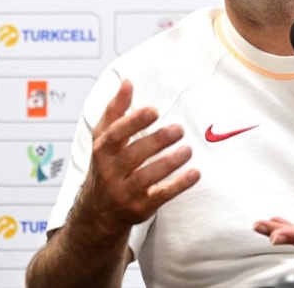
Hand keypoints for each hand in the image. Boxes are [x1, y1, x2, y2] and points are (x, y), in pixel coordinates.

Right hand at [77, 79, 200, 239]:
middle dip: (156, 142)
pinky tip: (195, 173)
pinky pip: (161, 196)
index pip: (115, 135)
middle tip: (179, 129)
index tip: (153, 110)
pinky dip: (179, 185)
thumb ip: (116, 110)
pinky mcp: (140, 207)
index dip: (133, 122)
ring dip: (169, 163)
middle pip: (133, 156)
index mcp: (103, 151)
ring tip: (188, 149)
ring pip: (146, 177)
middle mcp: (111, 172)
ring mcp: (125, 192)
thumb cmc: (106, 166)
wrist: (99, 211)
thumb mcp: (104, 138)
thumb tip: (127, 82)